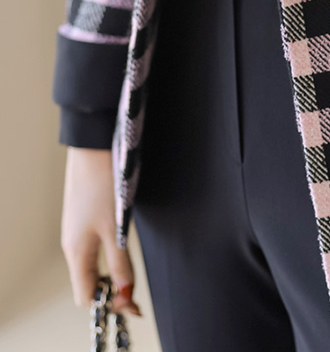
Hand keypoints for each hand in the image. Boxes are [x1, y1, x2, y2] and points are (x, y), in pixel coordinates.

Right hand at [61, 148, 142, 315]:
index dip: (108, 303)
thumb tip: (125, 292)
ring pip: (92, 263)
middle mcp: (72, 243)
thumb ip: (120, 261)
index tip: (132, 301)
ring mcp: (77, 228)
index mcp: (76, 251)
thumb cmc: (103, 184)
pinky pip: (93, 245)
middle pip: (88, 281)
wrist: (94, 146)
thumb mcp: (116, 228)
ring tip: (130, 269)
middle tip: (136, 288)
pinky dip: (109, 252)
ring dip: (111, 270)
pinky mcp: (85, 214)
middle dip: (111, 289)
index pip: (85, 296)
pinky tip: (122, 244)